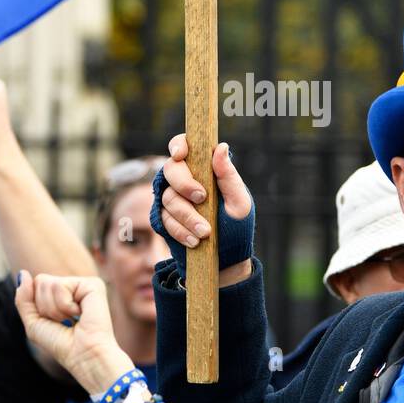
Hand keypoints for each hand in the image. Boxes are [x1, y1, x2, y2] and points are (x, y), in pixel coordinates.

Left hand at [14, 270, 134, 395]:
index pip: (36, 285)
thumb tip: (23, 273)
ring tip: (72, 319)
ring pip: (47, 282)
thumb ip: (24, 298)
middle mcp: (74, 286)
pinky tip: (80, 314)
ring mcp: (84, 284)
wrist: (83, 356)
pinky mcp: (92, 284)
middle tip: (63, 321)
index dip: (37, 306)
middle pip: (40, 281)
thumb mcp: (34, 322)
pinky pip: (60, 286)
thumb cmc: (62, 344)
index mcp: (63, 294)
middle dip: (44, 306)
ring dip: (54, 308)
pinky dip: (64, 305)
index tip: (54, 322)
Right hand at [155, 134, 252, 284]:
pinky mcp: (165, 219)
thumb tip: (222, 147)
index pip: (184, 145)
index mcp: (204, 168)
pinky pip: (164, 219)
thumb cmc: (238, 225)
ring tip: (205, 232)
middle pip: (171, 170)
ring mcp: (173, 199)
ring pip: (168, 198)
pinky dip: (180, 230)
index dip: (178, 145)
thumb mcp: (239, 202)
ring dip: (187, 215)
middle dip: (184, 184)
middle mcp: (186, 179)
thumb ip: (228, 176)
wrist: (228, 257)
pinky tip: (194, 241)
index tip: (180, 154)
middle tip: (202, 198)